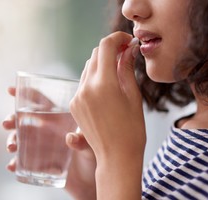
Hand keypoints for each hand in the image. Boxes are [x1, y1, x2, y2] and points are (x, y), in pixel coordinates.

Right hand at [3, 87, 96, 199]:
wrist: (91, 180)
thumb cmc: (95, 156)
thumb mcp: (92, 146)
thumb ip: (83, 141)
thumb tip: (69, 139)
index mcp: (59, 120)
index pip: (42, 103)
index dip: (26, 94)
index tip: (11, 90)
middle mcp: (48, 131)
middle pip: (25, 120)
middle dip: (12, 119)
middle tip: (6, 123)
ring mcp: (42, 147)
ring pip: (20, 139)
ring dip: (12, 140)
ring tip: (12, 146)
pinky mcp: (39, 163)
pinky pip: (22, 161)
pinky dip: (15, 162)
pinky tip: (13, 165)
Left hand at [69, 31, 145, 198]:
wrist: (117, 157)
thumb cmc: (132, 130)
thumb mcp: (133, 96)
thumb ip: (127, 69)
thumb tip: (128, 49)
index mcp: (104, 84)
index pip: (106, 47)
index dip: (117, 38)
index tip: (127, 40)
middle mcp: (86, 88)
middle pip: (95, 54)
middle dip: (110, 49)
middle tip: (125, 53)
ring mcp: (77, 96)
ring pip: (88, 67)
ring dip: (102, 63)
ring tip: (117, 70)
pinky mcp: (74, 105)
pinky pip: (83, 82)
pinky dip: (95, 77)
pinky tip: (107, 86)